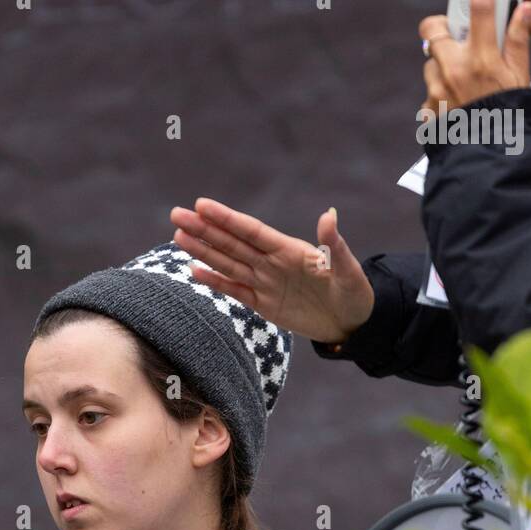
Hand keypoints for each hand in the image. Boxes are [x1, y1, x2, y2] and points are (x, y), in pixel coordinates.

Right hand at [170, 199, 374, 344]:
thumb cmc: (354, 293)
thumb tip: (328, 216)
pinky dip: (215, 282)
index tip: (202, 205)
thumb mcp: (347, 270)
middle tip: (176, 214)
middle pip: (231, 244)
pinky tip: (194, 271)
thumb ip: (334, 246)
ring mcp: (265, 283)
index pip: (251, 231)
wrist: (352, 322)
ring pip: (228, 264)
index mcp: (289, 250)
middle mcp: (272, 263)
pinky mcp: (264, 305)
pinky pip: (235, 291)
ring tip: (178, 237)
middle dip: (204, 230)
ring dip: (203, 251)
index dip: (226, 219)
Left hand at [419, 0, 530, 114]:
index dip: (475, 2)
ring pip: (430, 64)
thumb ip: (518, 40)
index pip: (477, 9)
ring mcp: (437, 91)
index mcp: (480, 58)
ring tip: (463, 84)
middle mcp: (454, 71)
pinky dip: (440, 96)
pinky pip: (429, 94)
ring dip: (442, 68)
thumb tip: (522, 11)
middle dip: (441, 29)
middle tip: (455, 38)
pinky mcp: (428, 110)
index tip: (477, 4)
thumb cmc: (507, 119)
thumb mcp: (519, 77)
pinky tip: (457, 106)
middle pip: (432, 30)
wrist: (489, 159)